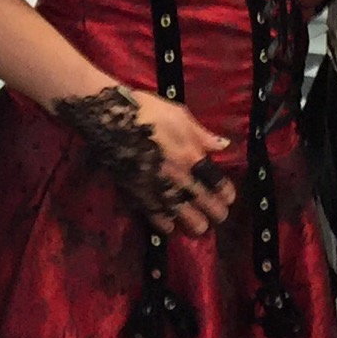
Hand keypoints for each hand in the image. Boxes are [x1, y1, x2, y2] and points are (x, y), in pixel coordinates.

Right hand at [131, 94, 237, 236]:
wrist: (108, 118)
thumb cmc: (145, 111)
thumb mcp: (178, 114)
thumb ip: (201, 134)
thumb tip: (223, 146)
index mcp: (191, 155)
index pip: (217, 182)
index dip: (226, 194)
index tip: (228, 198)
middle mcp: (178, 176)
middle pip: (205, 203)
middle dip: (215, 212)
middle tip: (218, 216)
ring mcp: (158, 188)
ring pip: (184, 217)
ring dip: (195, 223)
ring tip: (199, 226)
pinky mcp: (139, 194)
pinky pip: (157, 217)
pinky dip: (166, 224)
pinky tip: (170, 225)